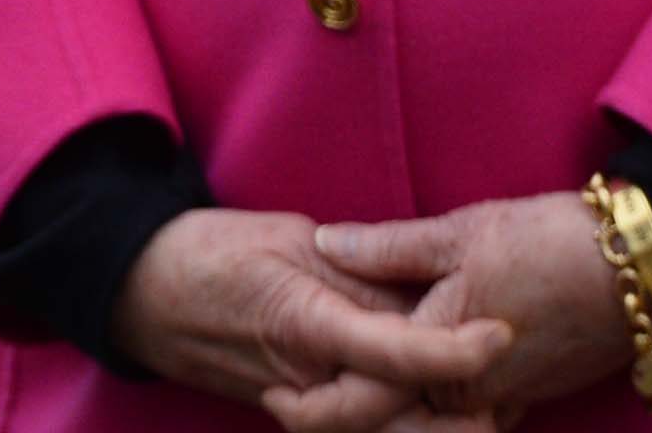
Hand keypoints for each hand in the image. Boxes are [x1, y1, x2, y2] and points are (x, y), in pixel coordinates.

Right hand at [110, 208, 508, 427]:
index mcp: (303, 323)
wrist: (139, 293)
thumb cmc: (209, 252)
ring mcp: (299, 406)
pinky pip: (360, 432)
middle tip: (513, 396)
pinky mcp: (298, 414)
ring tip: (494, 414)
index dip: (452, 350)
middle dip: (462, 420)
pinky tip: (443, 417)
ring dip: (439, 432)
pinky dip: (403, 428)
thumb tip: (424, 290)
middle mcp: (305, 380)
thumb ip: (359, 270)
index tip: (502, 335)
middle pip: (399, 419)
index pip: (392, 353)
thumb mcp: (286, 239)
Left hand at [311, 196, 636, 427]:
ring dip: (394, 407)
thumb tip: (325, 244)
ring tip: (345, 377)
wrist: (643, 269)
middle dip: (350, 410)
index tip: (277, 393)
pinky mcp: (527, 396)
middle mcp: (474, 394)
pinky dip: (434, 403)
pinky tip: (410, 379)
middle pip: (397, 421)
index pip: (366, 399)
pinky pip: (468, 413)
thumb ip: (386, 247)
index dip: (316, 406)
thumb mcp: (460, 231)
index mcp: (444, 355)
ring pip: (431, 422)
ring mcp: (505, 400)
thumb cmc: (549, 243)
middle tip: (295, 390)